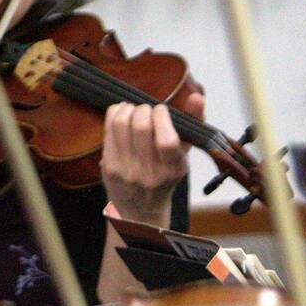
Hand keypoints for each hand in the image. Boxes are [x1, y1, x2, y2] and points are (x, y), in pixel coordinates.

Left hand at [101, 87, 201, 225]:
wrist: (140, 209)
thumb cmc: (165, 176)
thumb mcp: (182, 155)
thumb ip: (193, 124)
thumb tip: (197, 97)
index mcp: (173, 169)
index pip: (167, 140)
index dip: (162, 117)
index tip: (162, 110)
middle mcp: (150, 172)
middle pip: (141, 126)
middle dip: (143, 109)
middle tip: (146, 110)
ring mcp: (126, 170)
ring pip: (121, 124)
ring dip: (128, 108)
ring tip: (134, 109)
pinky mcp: (109, 166)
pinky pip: (108, 129)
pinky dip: (115, 114)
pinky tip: (121, 115)